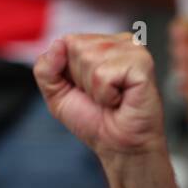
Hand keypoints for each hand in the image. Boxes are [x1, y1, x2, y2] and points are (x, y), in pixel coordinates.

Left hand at [35, 33, 165, 157]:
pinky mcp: (142, 63)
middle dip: (80, 80)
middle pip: (77, 48)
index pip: (66, 42)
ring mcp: (133, 49)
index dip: (67, 73)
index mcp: (101, 43)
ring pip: (89, 59)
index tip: (84, 89)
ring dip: (93, 89)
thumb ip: (46, 69)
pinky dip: (105, 95)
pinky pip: (103, 74)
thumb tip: (57, 44)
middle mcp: (119, 41)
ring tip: (111, 98)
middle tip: (100, 96)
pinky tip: (119, 100)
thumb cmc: (94, 120)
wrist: (119, 147)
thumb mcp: (57, 94)